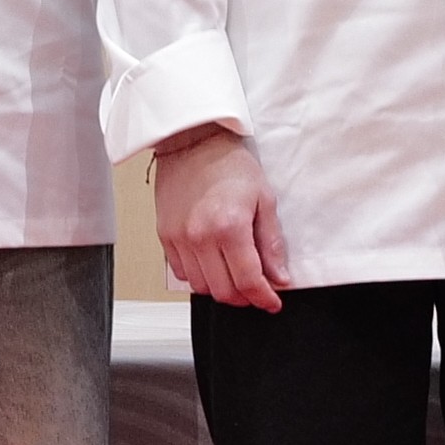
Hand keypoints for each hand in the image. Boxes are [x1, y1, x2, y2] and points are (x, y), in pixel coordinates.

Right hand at [153, 123, 292, 309]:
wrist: (193, 142)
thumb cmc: (229, 164)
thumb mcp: (264, 199)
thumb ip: (271, 243)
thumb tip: (279, 277)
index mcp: (229, 227)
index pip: (248, 281)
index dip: (264, 298)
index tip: (272, 302)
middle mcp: (200, 237)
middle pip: (224, 292)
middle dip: (245, 298)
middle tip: (258, 290)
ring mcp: (179, 239)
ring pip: (201, 288)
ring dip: (222, 289)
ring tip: (236, 275)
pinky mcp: (165, 237)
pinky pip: (182, 274)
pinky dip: (200, 277)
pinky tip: (213, 264)